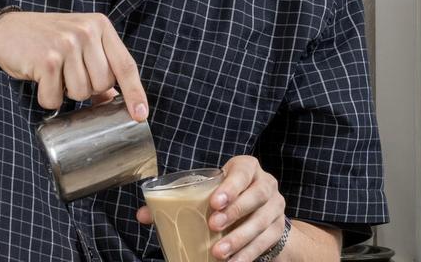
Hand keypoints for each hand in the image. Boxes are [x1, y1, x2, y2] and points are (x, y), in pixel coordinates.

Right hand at [0, 10, 147, 120]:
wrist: (4, 30)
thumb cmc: (44, 39)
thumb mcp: (78, 42)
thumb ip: (99, 65)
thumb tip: (115, 100)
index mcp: (99, 26)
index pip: (126, 65)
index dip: (135, 93)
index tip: (141, 114)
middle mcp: (86, 32)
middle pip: (102, 85)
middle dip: (86, 88)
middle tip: (67, 73)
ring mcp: (67, 44)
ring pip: (81, 94)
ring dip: (65, 92)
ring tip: (52, 73)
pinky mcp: (47, 60)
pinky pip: (55, 98)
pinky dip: (47, 96)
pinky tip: (39, 78)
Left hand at [137, 156, 284, 260]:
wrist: (257, 211)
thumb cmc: (223, 197)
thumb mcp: (206, 192)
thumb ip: (175, 201)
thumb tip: (142, 215)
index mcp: (247, 168)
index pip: (242, 172)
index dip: (231, 187)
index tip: (214, 203)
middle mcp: (266, 184)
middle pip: (256, 197)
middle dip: (235, 213)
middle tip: (213, 226)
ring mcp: (276, 207)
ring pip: (262, 223)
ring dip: (240, 240)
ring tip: (218, 253)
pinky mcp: (278, 229)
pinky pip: (265, 243)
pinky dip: (248, 255)